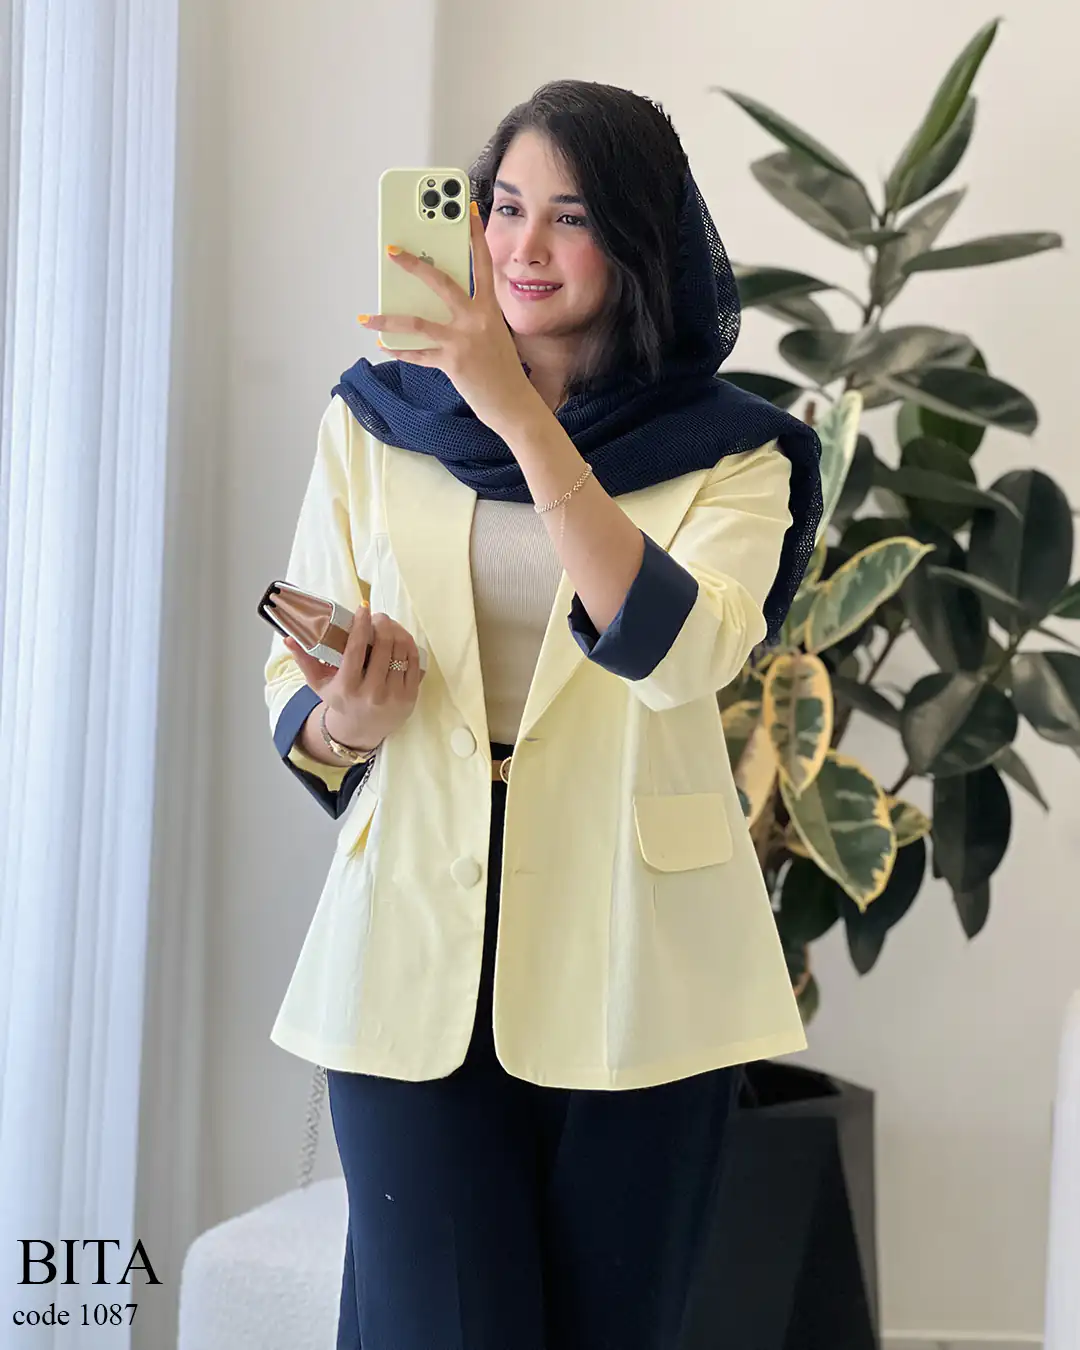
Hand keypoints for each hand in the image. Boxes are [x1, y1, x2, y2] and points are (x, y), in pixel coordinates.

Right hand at [284, 606, 425, 751]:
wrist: (362, 730)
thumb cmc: (340, 700)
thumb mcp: (318, 684)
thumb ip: (304, 660)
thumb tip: (289, 638)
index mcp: (348, 687)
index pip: (357, 649)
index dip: (361, 625)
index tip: (363, 607)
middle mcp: (372, 693)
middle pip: (384, 645)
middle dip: (382, 624)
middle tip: (378, 617)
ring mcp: (394, 696)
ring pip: (401, 651)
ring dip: (397, 631)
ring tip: (389, 625)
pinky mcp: (410, 697)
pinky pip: (414, 662)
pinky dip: (409, 645)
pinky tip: (400, 638)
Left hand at [357, 203, 545, 437]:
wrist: (514, 405)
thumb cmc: (502, 370)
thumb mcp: (492, 335)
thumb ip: (471, 316)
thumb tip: (436, 304)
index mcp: (489, 308)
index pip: (482, 264)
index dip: (475, 235)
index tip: (467, 208)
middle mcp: (476, 319)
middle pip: (441, 282)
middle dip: (415, 265)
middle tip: (393, 251)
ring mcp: (463, 341)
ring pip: (417, 322)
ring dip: (387, 318)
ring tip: (366, 316)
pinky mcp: (452, 363)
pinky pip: (417, 354)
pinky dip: (398, 350)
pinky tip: (382, 343)